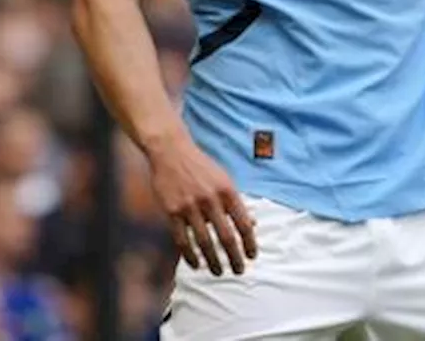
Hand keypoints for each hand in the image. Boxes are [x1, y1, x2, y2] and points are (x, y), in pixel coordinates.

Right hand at [147, 132, 256, 276]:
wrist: (172, 152)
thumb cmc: (202, 167)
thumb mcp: (225, 180)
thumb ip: (236, 202)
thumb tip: (252, 223)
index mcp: (228, 191)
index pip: (244, 223)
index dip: (250, 243)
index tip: (252, 256)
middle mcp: (211, 200)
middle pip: (226, 236)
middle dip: (234, 257)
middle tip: (239, 271)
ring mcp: (190, 206)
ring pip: (205, 242)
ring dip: (213, 261)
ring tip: (218, 272)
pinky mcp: (172, 211)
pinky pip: (182, 240)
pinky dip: (190, 255)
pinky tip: (196, 265)